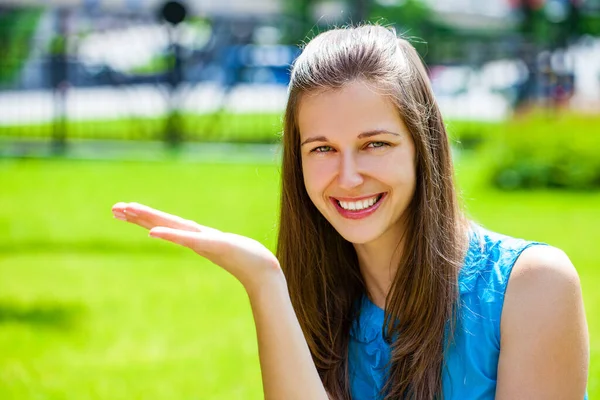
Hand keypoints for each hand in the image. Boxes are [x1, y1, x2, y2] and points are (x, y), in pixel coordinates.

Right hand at [111, 202, 283, 292]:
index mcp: (196, 236)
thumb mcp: (226, 244)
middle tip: (113, 208)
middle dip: (138, 216)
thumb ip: (213, 242)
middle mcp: (195, 238)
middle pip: (162, 223)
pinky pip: (188, 240)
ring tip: (127, 211)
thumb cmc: (247, 258)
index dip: (144, 216)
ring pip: (170, 228)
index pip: (166, 223)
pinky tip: (154, 233)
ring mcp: (203, 242)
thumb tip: (205, 239)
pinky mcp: (214, 246)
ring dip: (148, 221)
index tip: (123, 209)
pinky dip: (171, 236)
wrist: (263, 270)